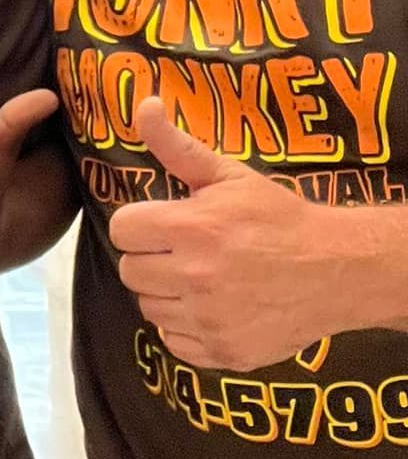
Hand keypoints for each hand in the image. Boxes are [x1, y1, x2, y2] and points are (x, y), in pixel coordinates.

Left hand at [109, 98, 381, 370]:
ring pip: (148, 308)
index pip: (122, 229)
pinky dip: (186, 328)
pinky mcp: (223, 353)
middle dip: (151, 257)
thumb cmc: (278, 218)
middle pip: (130, 271)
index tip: (162, 223)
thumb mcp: (229, 175)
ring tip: (199, 278)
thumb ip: (176, 146)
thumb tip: (144, 105)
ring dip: (166, 293)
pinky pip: (174, 341)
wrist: (337, 270)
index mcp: (193, 228)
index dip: (140, 223)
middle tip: (183, 251)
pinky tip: (212, 307)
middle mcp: (196, 277)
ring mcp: (210, 321)